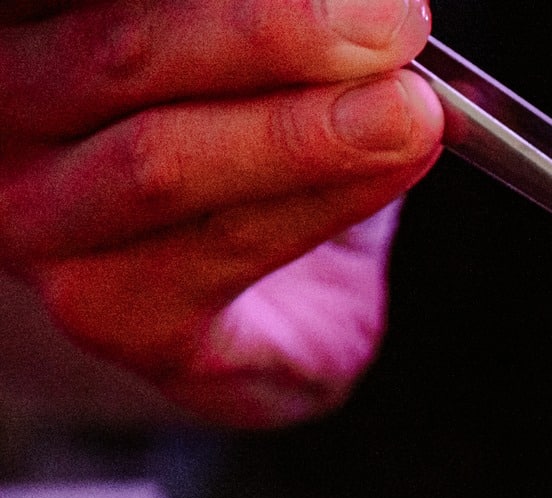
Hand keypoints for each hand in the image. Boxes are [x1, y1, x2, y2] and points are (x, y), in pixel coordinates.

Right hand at [0, 0, 441, 426]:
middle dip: (273, 31)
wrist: (261, 300)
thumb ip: (265, 13)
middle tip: (390, 22)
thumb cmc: (248, 131)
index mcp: (22, 26)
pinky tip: (396, 164)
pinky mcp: (111, 312)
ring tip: (409, 110)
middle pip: (118, 51)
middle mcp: (6, 113)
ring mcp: (42, 222)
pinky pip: (224, 248)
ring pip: (163, 161)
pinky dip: (325, 199)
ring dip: (303, 132)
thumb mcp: (248, 43)